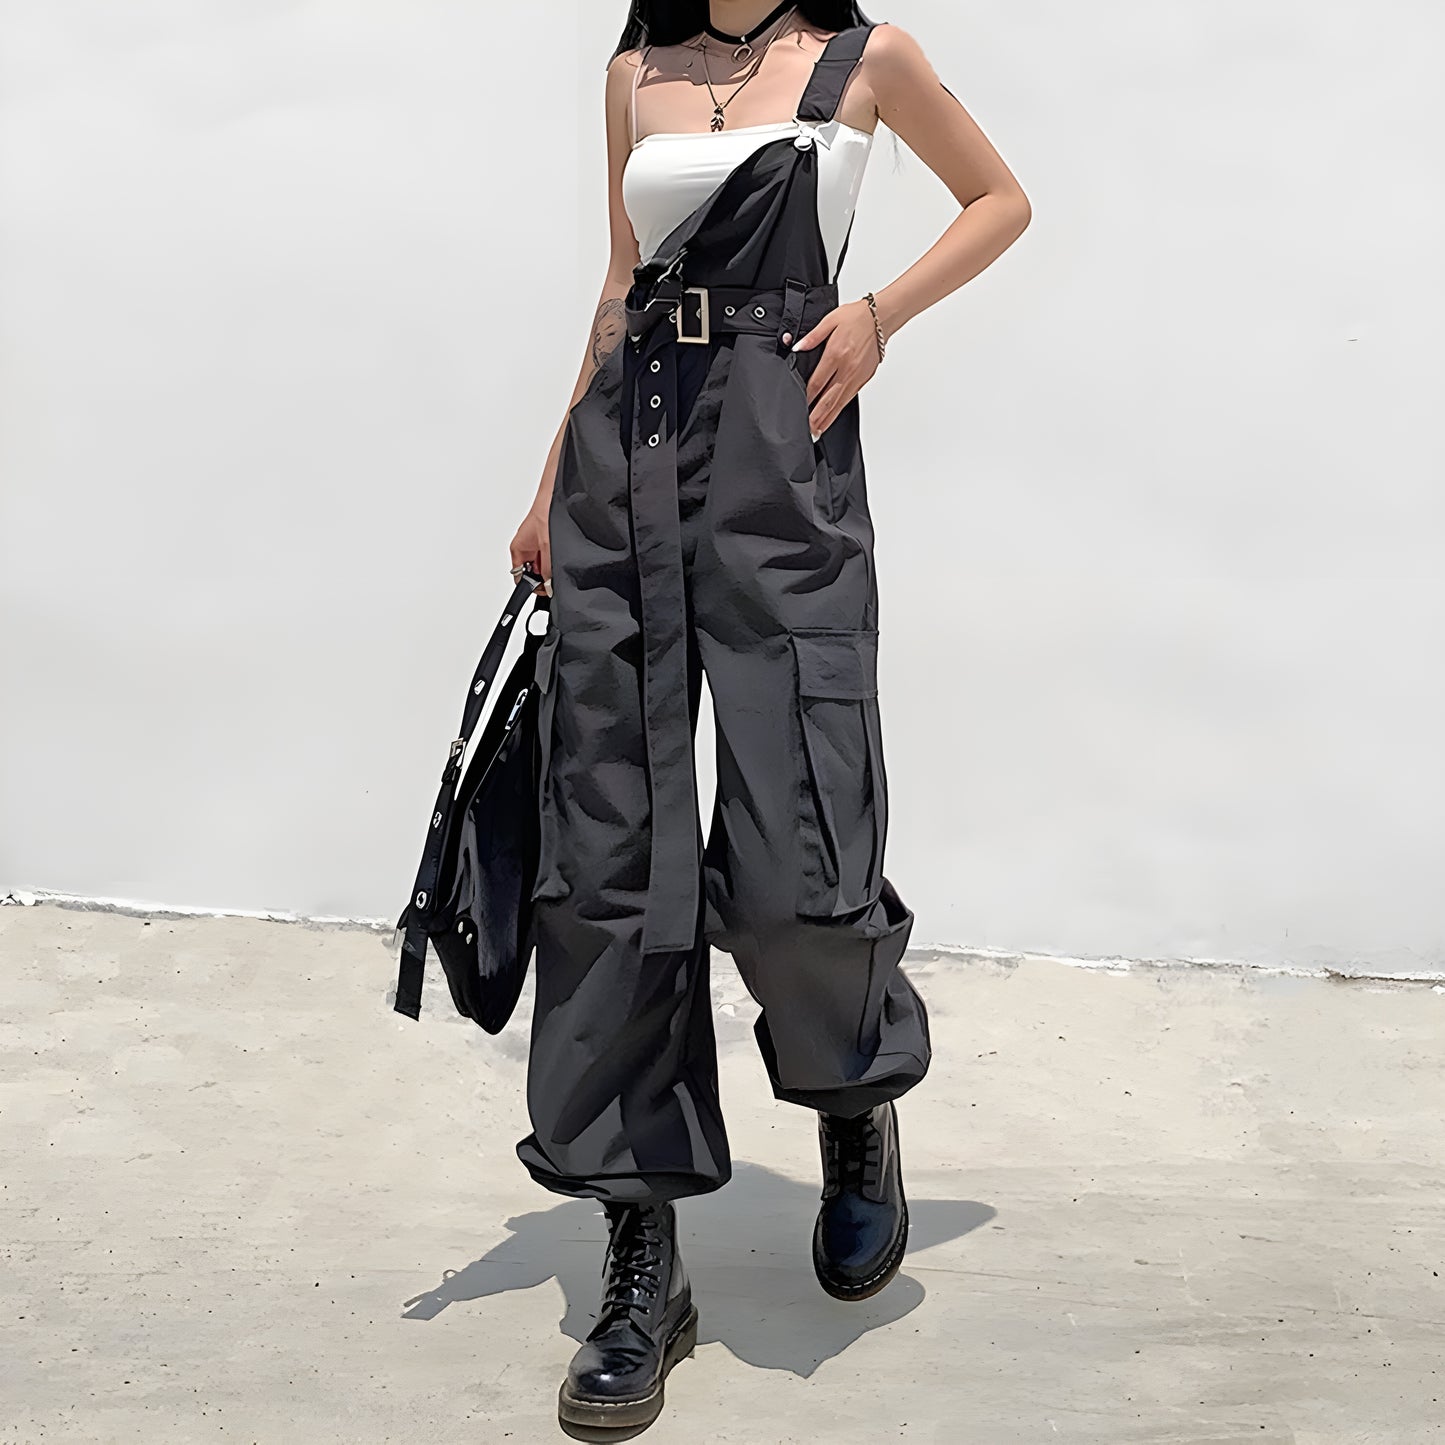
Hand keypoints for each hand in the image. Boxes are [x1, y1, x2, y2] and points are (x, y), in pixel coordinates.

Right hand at [509, 496, 550, 594]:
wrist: (555, 497)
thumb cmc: (544, 513)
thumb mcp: (547, 546)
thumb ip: (547, 567)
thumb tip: (549, 584)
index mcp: (518, 549)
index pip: (519, 576)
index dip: (530, 586)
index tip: (541, 590)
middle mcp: (525, 548)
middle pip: (532, 573)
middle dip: (543, 577)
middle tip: (553, 579)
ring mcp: (535, 544)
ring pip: (541, 565)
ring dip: (549, 568)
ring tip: (557, 563)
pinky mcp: (545, 541)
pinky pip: (548, 557)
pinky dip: (554, 560)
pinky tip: (561, 557)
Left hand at [789, 298, 882, 439]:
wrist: (881, 318)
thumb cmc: (857, 317)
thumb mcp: (830, 320)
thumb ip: (812, 337)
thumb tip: (797, 348)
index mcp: (836, 354)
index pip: (817, 383)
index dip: (807, 398)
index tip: (798, 408)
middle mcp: (847, 369)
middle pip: (828, 399)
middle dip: (816, 417)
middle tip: (806, 430)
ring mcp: (857, 376)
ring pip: (839, 403)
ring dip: (827, 418)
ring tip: (817, 431)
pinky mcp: (864, 379)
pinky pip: (849, 398)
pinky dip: (839, 410)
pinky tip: (832, 416)